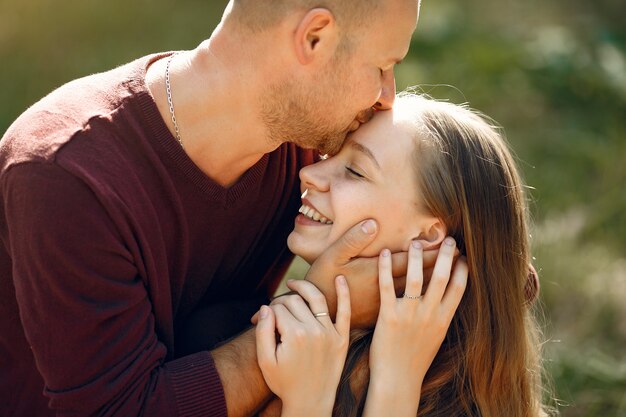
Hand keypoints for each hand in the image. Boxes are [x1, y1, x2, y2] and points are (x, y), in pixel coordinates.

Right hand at [255, 276, 350, 416]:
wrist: (310, 403)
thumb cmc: (284, 383)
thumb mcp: (265, 361)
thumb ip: (263, 331)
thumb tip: (266, 306)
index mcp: (293, 335)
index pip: (277, 309)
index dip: (265, 312)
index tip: (257, 320)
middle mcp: (313, 330)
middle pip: (294, 302)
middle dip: (280, 303)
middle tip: (272, 312)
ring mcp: (330, 333)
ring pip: (316, 299)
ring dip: (304, 287)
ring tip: (293, 284)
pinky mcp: (342, 338)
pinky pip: (345, 311)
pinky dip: (344, 293)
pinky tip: (340, 278)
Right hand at [303, 219, 451, 327]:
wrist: (314, 317)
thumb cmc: (321, 283)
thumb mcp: (331, 256)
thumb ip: (352, 239)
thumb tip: (373, 222)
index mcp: (374, 272)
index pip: (408, 259)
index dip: (428, 250)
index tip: (447, 242)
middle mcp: (384, 290)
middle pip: (418, 276)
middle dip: (438, 264)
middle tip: (458, 254)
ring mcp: (384, 305)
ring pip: (417, 293)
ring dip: (436, 282)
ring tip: (454, 273)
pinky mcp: (381, 317)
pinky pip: (408, 308)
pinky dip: (423, 300)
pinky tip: (433, 297)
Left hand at [366, 238, 467, 414]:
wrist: (398, 379)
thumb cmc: (415, 360)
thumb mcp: (435, 338)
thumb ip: (440, 317)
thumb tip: (445, 300)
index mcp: (443, 320)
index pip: (459, 288)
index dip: (463, 269)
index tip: (464, 255)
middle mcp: (429, 315)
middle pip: (442, 277)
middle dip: (447, 256)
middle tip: (449, 239)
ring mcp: (409, 314)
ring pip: (417, 277)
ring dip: (418, 257)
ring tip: (417, 243)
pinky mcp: (388, 316)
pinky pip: (387, 285)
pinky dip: (387, 267)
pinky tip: (387, 253)